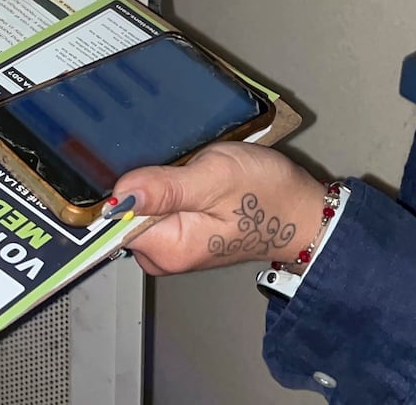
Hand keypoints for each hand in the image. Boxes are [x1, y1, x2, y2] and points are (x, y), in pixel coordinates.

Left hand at [112, 143, 327, 276]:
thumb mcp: (216, 178)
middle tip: (177, 161)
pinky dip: (166, 187)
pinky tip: (186, 174)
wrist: (299, 211)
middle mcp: (164, 255)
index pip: (116, 218)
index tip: (141, 165)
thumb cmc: (266, 194)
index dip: (124, 186)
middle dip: (142, 181)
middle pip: (124, 212)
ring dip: (156, 181)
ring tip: (185, 165)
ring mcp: (171, 245)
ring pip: (140, 207)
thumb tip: (119, 195)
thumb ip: (166, 188)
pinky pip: (156, 207)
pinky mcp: (179, 233)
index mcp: (169, 248)